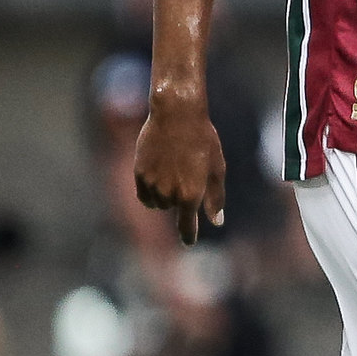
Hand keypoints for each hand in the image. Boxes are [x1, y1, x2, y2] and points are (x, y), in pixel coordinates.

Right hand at [134, 96, 225, 245]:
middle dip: (180, 198)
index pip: (187, 227)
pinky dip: (151, 191)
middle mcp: (169, 194)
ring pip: (157, 204)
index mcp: (191, 195)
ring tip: (173, 169)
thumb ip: (215, 198)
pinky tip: (158, 173)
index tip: (189, 241)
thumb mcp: (216, 168)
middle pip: (173, 210)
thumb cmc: (202, 139)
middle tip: (186, 172)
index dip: (188, 236)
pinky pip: (144, 195)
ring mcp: (152, 185)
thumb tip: (216, 222)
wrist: (176, 114)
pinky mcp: (139, 174)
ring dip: (164, 195)